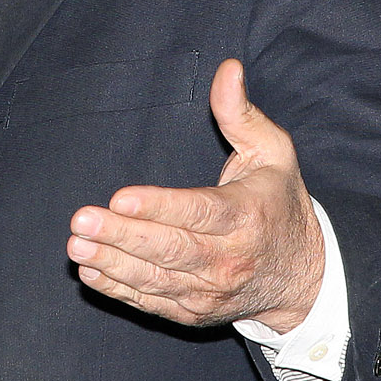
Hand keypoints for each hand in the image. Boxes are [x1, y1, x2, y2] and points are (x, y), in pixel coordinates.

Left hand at [67, 59, 323, 329]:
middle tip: (80, 220)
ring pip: (156, 279)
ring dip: (112, 263)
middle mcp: (229, 258)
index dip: (158, 207)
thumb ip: (241, 113)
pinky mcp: (194, 312)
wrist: (304, 277)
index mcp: (246, 215)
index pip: (198, 212)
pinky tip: (92, 271)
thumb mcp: (273, 153)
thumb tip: (228, 68)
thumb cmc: (278, 203)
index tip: (120, 197)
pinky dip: (120, 291)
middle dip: (122, 235)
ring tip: (77, 245)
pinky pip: (153, 302)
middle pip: (170, 249)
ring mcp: (210, 291)